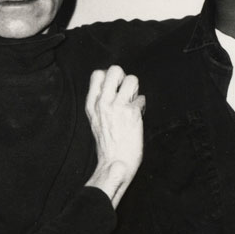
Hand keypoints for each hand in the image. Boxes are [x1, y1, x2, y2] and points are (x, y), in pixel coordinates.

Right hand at [84, 66, 145, 207]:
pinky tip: (138, 116)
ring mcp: (117, 106)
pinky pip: (142, 98)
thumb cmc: (107, 144)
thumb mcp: (96, 120)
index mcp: (92, 105)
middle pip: (115, 69)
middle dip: (124, 77)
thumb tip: (115, 87)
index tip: (114, 89)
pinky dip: (142, 106)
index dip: (109, 77)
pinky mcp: (131, 113)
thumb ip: (102, 102)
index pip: (97, 74)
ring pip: (132, 79)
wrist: (114, 164)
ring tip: (133, 102)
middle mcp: (103, 102)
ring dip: (135, 90)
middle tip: (126, 93)